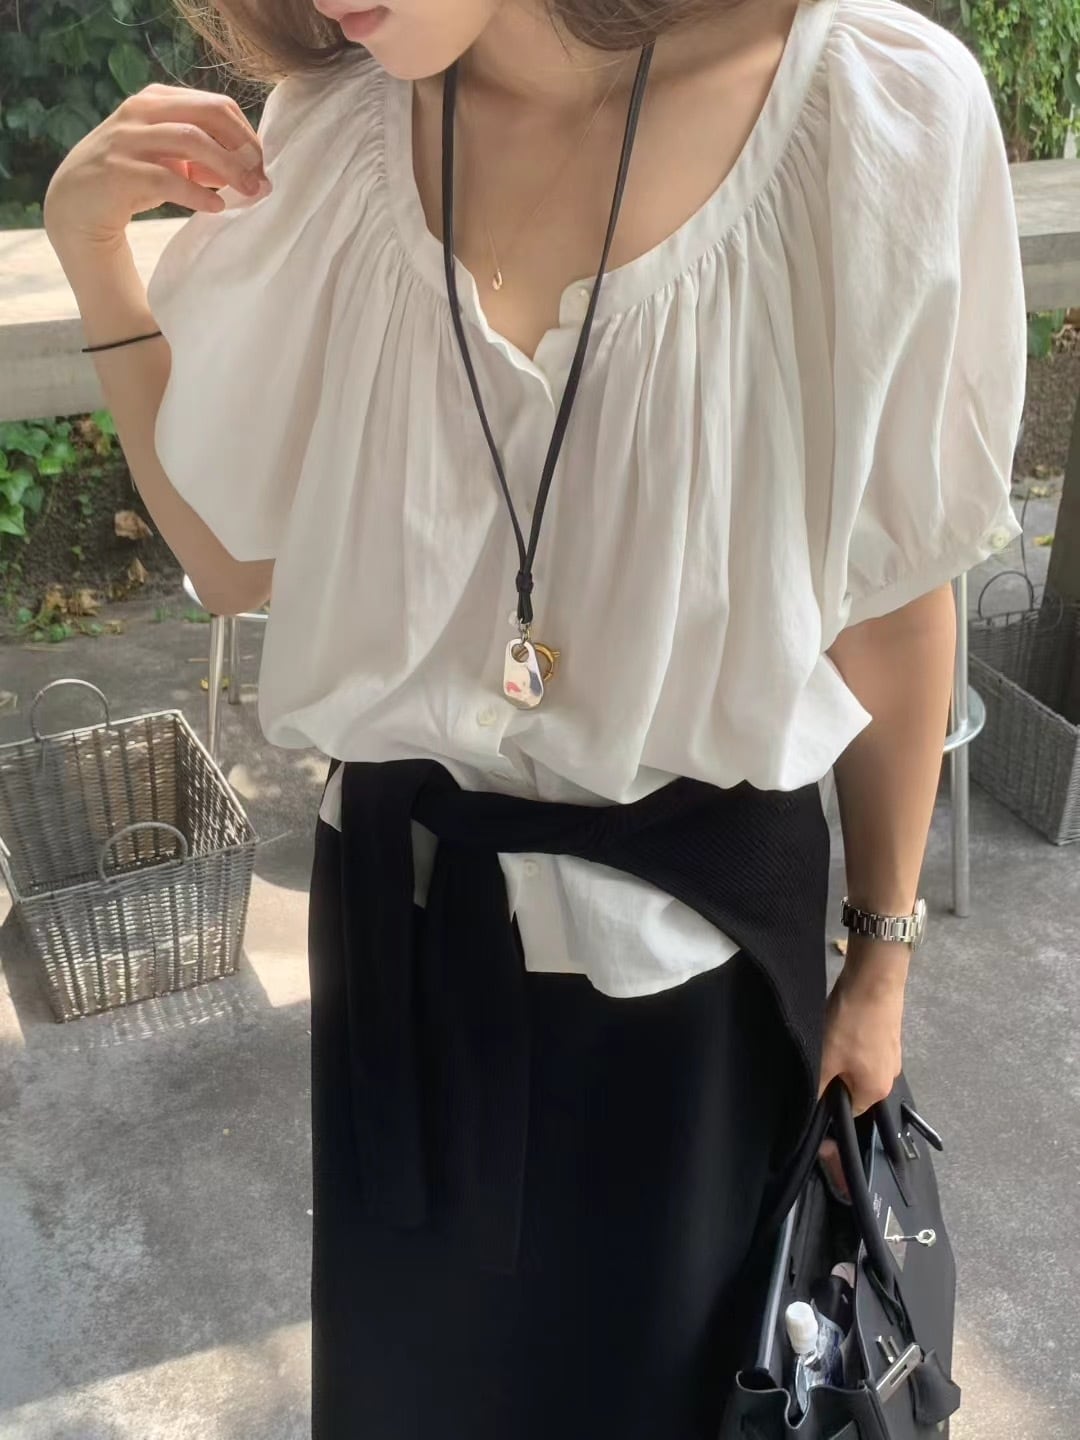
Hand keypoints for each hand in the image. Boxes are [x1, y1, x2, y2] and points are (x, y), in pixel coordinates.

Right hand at [44, 83, 268, 260]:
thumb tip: (253, 170)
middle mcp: (142, 111)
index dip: (246, 134)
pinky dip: (197, 193)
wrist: (79, 202)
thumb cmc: (134, 177)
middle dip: (242, 146)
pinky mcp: (120, 170)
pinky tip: (215, 208)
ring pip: (191, 139)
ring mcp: (128, 138)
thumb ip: (206, 158)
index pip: (215, 105)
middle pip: (208, 114)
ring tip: (249, 192)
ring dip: (228, 167)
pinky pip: (168, 178)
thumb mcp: (172, 159)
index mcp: (158, 99)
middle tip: (262, 177)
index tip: (263, 163)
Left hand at [817, 940, 907, 1197]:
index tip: (808, 1102)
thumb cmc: (850, 1023)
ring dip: (839, 1066)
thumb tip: (809, 1116)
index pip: (846, 1116)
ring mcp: (890, 1055)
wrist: (875, 977)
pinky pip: (863, 1053)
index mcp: (875, 1092)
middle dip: (833, 1086)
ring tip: (822, 1050)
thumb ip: (817, 1090)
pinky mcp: (887, 1035)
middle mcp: (888, 1078)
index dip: (826, 1113)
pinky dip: (848, 1049)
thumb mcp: (825, 1059)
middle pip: (853, 1093)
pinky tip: (836, 1035)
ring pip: (857, 1071)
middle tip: (812, 1069)